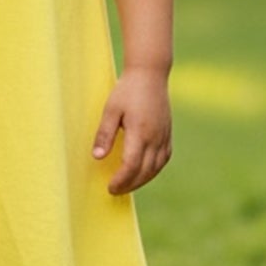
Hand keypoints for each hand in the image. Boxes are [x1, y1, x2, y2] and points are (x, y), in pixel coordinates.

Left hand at [92, 67, 170, 194]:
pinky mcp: (168, 133)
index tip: (110, 187)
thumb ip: (104, 134)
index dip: (121, 180)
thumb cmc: (127, 90)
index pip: (131, 165)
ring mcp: (164, 136)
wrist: (150, 74)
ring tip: (127, 185)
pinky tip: (144, 172)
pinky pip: (164, 158)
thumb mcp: (111, 109)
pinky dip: (154, 170)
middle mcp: (155, 137)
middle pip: (145, 171)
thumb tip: (97, 157)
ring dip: (142, 180)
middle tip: (115, 191)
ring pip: (156, 167)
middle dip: (129, 185)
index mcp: (140, 132)